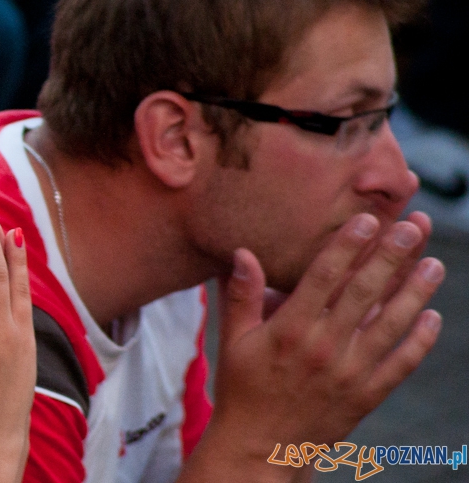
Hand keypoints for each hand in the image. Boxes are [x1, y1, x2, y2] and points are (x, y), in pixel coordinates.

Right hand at [196, 212, 443, 479]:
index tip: (368, 219)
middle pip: (363, 293)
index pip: (323, 278)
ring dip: (415, 292)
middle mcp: (322, 348)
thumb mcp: (232, 341)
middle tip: (413, 227)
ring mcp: (348, 374)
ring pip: (390, 325)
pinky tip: (432, 317)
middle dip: (391, 256)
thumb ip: (240, 295)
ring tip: (434, 263)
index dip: (347, 246)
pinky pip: (400, 365)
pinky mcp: (365, 396)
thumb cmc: (243, 389)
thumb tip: (243, 253)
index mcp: (288, 331)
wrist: (259, 448)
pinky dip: (419, 341)